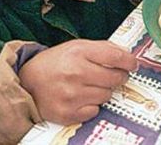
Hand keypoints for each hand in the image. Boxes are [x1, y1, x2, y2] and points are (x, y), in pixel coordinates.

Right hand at [19, 40, 136, 124]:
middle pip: (115, 78)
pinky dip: (92, 105)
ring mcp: (71, 95)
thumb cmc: (55, 62)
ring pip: (107, 95)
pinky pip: (94, 111)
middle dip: (118, 77)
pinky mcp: (67, 113)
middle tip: (113, 76)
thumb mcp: (76, 46)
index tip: (133, 64)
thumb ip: (102, 48)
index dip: (129, 61)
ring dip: (104, 91)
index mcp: (78, 52)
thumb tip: (126, 54)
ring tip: (91, 86)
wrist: (27, 82)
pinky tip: (82, 98)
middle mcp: (75, 73)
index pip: (115, 56)